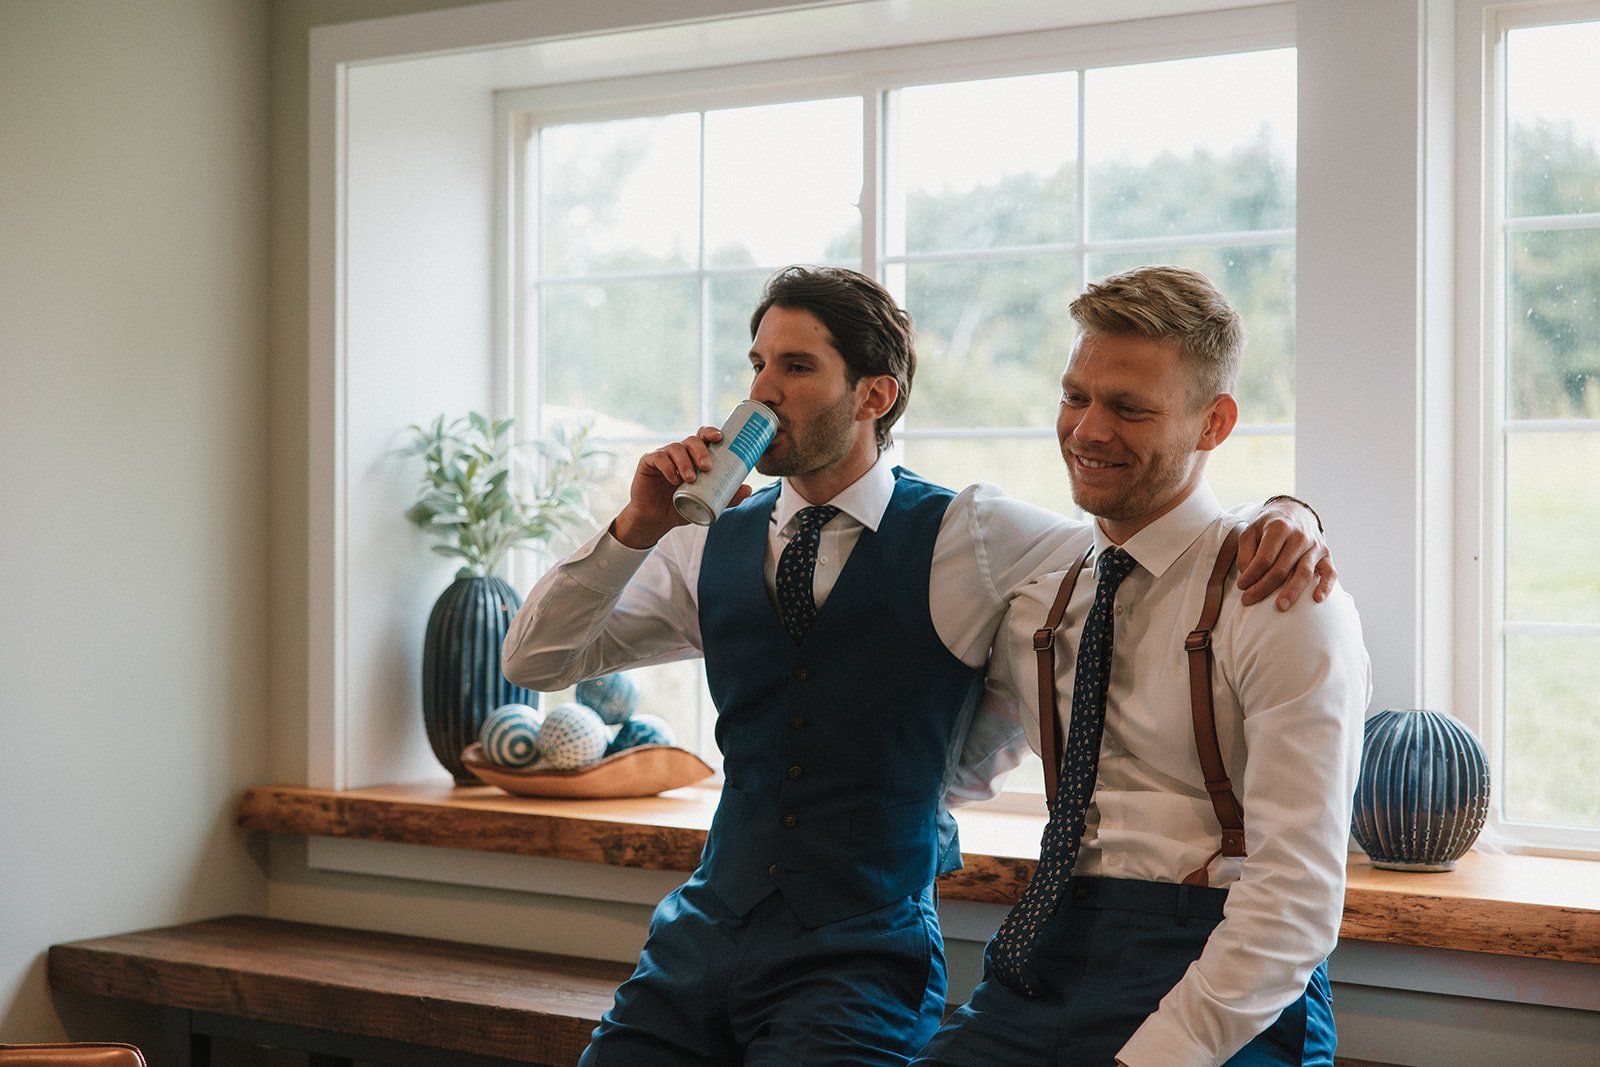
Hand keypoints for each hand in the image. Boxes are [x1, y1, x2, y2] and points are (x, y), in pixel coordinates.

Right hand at [610, 428, 753, 547]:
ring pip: (676, 448)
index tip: (720, 437)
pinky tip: (673, 478)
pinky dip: (668, 466)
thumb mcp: (706, 504)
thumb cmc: (681, 507)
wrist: (656, 520)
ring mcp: (664, 455)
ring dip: (685, 462)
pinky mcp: (648, 462)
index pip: (703, 437)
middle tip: (707, 467)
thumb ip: (726, 497)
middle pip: (692, 440)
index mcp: (695, 456)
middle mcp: (680, 452)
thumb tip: (748, 489)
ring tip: (691, 479)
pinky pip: (658, 458)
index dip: (711, 432)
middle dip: (701, 450)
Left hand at [1236, 498, 1335, 609]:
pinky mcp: (1326, 555)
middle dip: (1264, 587)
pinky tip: (1317, 599)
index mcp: (1279, 528)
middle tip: (1249, 600)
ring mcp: (1315, 546)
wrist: (1295, 512)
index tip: (1241, 587)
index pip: (1264, 558)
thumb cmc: (1269, 527)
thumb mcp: (1251, 531)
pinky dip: (1325, 586)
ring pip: (1304, 573)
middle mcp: (1299, 536)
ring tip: (1280, 607)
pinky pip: (1330, 573)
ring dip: (1292, 592)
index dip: (1251, 575)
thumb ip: (1245, 552)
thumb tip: (1246, 575)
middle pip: (1282, 568)